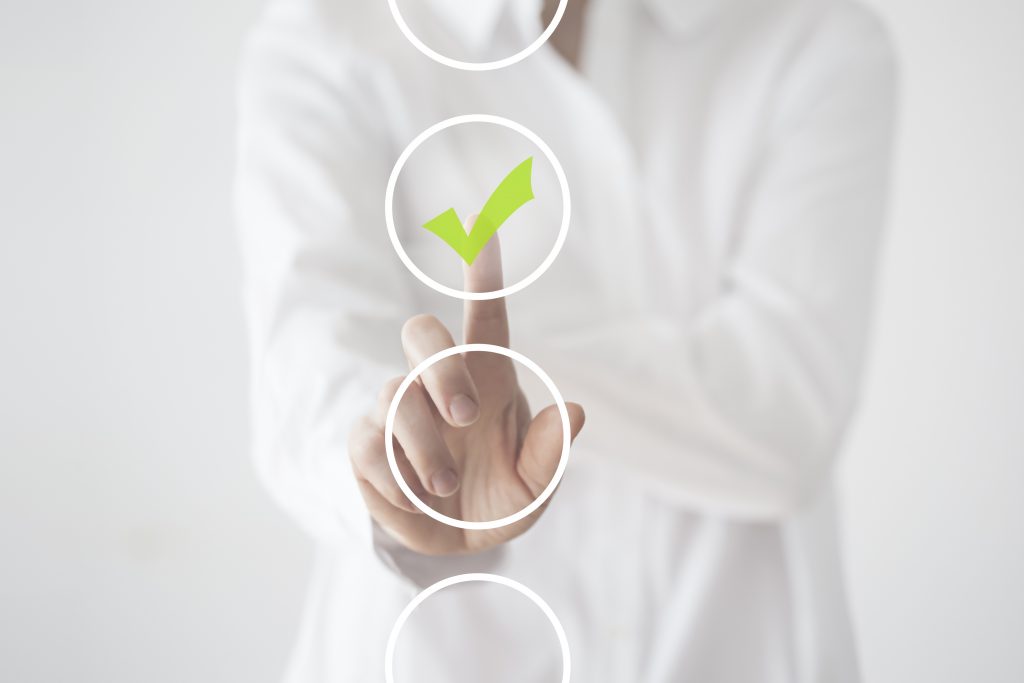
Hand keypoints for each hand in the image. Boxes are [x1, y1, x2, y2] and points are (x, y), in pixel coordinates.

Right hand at [348, 225, 584, 555]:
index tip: (481, 218)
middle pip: (421, 334)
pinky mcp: (367, 445)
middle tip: (466, 414)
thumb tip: (575, 411)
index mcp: (489, 380)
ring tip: (445, 489)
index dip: (481, 269)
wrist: (452, 543)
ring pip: (394, 396)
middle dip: (441, 367)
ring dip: (424, 447)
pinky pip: (367, 445)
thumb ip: (551, 455)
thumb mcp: (533, 490)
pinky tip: (415, 500)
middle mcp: (440, 384)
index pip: (485, 315)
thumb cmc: (500, 499)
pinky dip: (393, 477)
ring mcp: (397, 411)